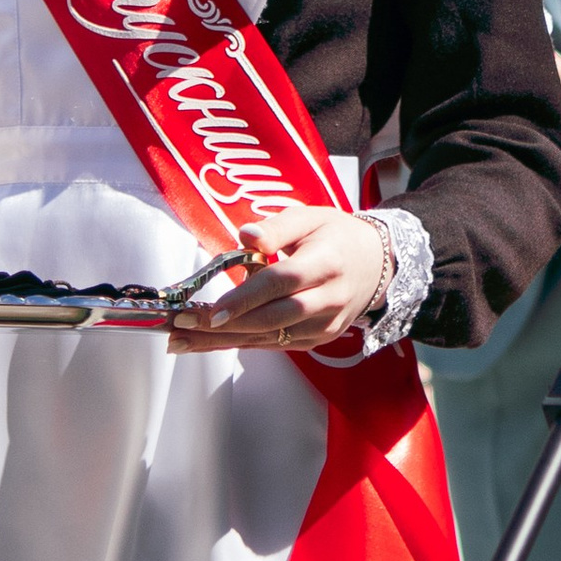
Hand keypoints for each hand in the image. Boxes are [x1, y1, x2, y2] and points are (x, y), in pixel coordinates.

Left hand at [168, 205, 389, 353]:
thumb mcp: (311, 217)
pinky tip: (206, 343)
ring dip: (222, 341)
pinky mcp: (317, 340)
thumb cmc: (338, 237)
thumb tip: (244, 236)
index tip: (213, 308)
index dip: (248, 297)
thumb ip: (276, 227)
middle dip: (225, 325)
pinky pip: (274, 344)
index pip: (284, 282)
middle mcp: (329, 300)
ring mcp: (324, 326)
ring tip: (181, 340)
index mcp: (328, 263)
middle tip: (181, 324)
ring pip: (269, 337)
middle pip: (274, 318)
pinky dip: (238, 344)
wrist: (379, 266)